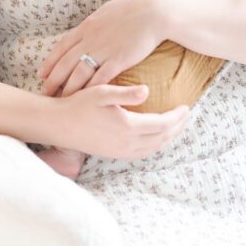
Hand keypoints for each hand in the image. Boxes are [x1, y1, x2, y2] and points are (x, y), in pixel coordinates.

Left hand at [40, 0, 165, 97]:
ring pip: (79, 73)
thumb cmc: (133, 9)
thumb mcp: (106, 12)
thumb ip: (94, 24)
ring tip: (63, 100)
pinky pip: (100, 78)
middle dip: (53, 80)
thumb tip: (87, 29)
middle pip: (65, 63)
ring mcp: (103, 50)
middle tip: (45, 93)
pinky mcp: (118, 60)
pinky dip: (91, 90)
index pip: (61, 47)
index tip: (41, 74)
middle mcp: (90, 39)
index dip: (50, 62)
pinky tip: (86, 99)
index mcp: (86, 27)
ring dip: (69, 88)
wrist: (153, 11)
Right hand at [49, 84, 189, 158]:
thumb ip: (126, 93)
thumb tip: (147, 91)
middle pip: (162, 138)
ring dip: (168, 137)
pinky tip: (155, 136)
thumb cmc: (79, 104)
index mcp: (127, 126)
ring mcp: (120, 151)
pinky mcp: (114, 154)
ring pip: (153, 148)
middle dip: (177, 127)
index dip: (177, 116)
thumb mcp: (102, 92)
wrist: (58, 125)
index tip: (187, 106)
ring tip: (176, 126)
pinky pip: (142, 153)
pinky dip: (155, 145)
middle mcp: (126, 143)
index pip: (162, 124)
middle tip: (187, 115)